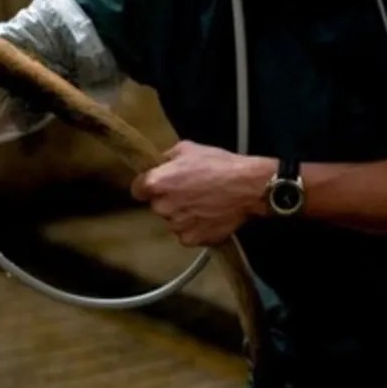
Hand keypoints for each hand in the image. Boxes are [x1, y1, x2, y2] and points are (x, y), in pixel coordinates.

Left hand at [130, 140, 273, 246]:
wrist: (248, 187)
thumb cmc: (218, 164)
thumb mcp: (188, 148)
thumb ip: (167, 158)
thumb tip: (159, 164)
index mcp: (156, 183)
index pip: (137, 190)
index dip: (148, 186)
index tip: (161, 184)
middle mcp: (162, 207)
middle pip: (156, 206)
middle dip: (168, 199)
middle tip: (188, 191)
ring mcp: (176, 226)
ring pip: (172, 221)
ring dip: (182, 214)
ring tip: (202, 203)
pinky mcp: (191, 239)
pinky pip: (186, 234)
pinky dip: (194, 227)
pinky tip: (208, 216)